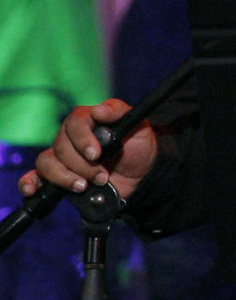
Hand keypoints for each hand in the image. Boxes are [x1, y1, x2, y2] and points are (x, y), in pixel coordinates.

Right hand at [19, 98, 157, 203]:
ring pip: (47, 162)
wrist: (141, 175)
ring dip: (64, 177)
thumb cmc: (139, 146)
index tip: (96, 154)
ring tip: (84, 187)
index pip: (74, 122)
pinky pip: (35, 177)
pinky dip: (30, 182)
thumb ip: (120, 113)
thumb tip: (99, 110)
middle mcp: (70, 137)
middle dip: (82, 165)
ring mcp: (63, 158)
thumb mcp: (140, 126)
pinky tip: (33, 190)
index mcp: (88, 120)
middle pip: (61, 147)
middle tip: (102, 176)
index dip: (82, 139)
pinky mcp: (59, 177)